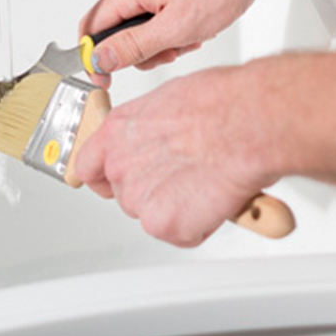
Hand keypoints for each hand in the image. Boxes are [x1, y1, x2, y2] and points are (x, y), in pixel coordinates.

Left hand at [73, 65, 277, 246]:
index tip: (115, 181)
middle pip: (124, 195)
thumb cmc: (221, 104)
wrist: (247, 123)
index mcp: (118, 130)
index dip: (105, 178)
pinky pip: (180, 234)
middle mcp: (120, 164)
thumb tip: (161, 138)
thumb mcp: (171, 101)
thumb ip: (153, 129)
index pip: (88, 167)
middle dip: (153, 193)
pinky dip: (200, 225)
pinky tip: (214, 200)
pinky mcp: (161, 223)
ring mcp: (137, 196)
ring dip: (177, 208)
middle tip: (185, 179)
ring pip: (153, 215)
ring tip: (206, 182)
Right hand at [79, 0, 278, 87]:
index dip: (96, 58)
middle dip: (140, 49)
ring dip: (163, 40)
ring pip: (142, 24)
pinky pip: (161, 14)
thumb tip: (101, 58)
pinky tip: (197, 27)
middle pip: (117, 28)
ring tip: (189, 38)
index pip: (93, 29)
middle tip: (166, 53)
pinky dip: (176, 28)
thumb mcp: (175, 28)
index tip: (104, 79)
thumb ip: (134, 46)